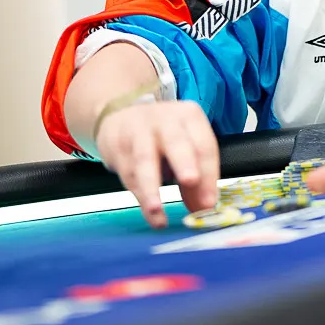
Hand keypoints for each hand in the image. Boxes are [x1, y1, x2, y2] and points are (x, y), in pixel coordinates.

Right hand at [95, 100, 219, 227]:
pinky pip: (127, 171)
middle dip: (184, 163)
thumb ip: (196, 177)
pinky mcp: (116, 143)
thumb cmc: (162, 133)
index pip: (204, 146)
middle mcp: (165, 120)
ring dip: (151, 189)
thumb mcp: (185, 146)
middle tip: (191, 181)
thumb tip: (202, 207)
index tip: (208, 203)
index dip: (208, 176)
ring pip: (144, 160)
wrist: (120, 114)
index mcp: (190, 117)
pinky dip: (138, 193)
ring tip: (157, 211)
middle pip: (176, 142)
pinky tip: (148, 209)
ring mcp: (138, 130)